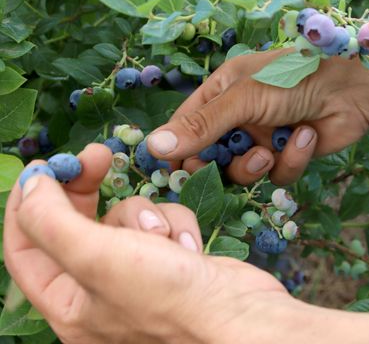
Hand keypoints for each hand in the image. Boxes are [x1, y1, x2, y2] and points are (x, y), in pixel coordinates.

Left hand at [4, 144, 291, 343]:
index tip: (45, 166)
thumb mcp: (96, 258)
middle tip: (98, 154)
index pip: (26, 247)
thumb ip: (50, 221)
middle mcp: (100, 290)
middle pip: (78, 223)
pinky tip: (190, 247)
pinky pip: (160, 222)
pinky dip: (174, 224)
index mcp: (68, 302)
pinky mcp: (171, 259)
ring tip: (166, 238)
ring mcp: (139, 273)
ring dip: (146, 217)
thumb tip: (33, 185)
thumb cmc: (164, 295)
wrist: (240, 317)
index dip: (28, 203)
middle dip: (88, 187)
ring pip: (126, 218)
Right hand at [147, 49, 368, 185]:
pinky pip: (275, 173)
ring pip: (240, 171)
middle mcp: (237, 118)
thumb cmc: (294, 79)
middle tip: (215, 168)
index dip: (177, 149)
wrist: (356, 89)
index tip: (171, 172)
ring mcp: (260, 137)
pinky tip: (304, 137)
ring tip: (268, 153)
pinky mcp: (285, 155)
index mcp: (221, 94)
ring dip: (253, 166)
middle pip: (211, 155)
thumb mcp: (243, 98)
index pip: (186, 126)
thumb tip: (154, 146)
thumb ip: (202, 124)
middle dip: (217, 164)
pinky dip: (289, 160)